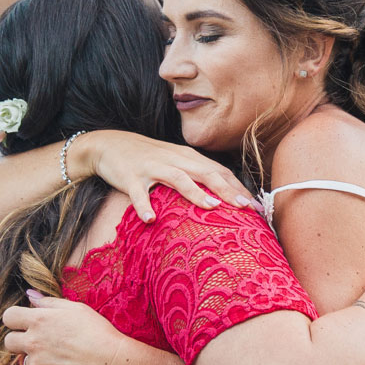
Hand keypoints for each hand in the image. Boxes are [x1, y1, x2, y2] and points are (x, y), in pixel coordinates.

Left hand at [0, 292, 138, 364]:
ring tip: (61, 357)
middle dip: (19, 340)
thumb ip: (48, 302)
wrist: (110, 362)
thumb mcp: (75, 308)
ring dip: (38, 358)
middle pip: (9, 341)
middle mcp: (32, 343)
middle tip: (38, 342)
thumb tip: (30, 295)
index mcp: (38, 321)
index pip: (8, 317)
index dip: (15, 319)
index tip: (23, 323)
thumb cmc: (96, 331)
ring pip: (26, 361)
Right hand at [78, 131, 255, 220]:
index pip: (219, 172)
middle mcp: (174, 160)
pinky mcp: (131, 177)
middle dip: (227, 189)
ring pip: (178, 178)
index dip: (239, 188)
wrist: (108, 145)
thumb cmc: (147, 158)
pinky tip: (150, 219)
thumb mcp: (175, 162)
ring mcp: (153, 168)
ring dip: (196, 193)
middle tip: (246, 207)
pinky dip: (144, 205)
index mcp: (187, 157)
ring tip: (212, 207)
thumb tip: (223, 196)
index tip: (257, 206)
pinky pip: (139, 193)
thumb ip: (196, 175)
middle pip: (206, 173)